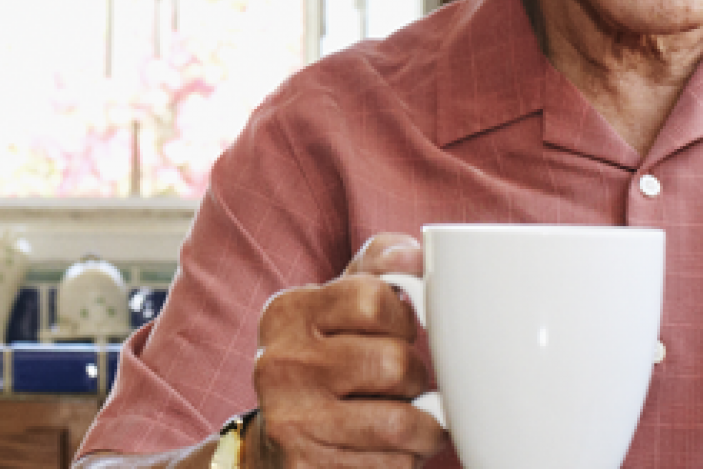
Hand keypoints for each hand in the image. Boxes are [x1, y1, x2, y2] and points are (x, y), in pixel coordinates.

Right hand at [250, 233, 447, 468]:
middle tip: (405, 382)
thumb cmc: (326, 357)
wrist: (278, 438)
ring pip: (401, 423)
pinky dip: (407, 459)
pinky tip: (388, 449)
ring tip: (413, 419)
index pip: (374, 299)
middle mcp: (281, 365)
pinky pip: (393, 466)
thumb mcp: (340, 302)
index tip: (396, 332)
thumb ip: (380, 265)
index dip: (402, 319)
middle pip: (395, 364)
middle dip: (416, 376)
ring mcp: (292, 423)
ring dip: (424, 425)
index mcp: (288, 312)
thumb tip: (417, 255)